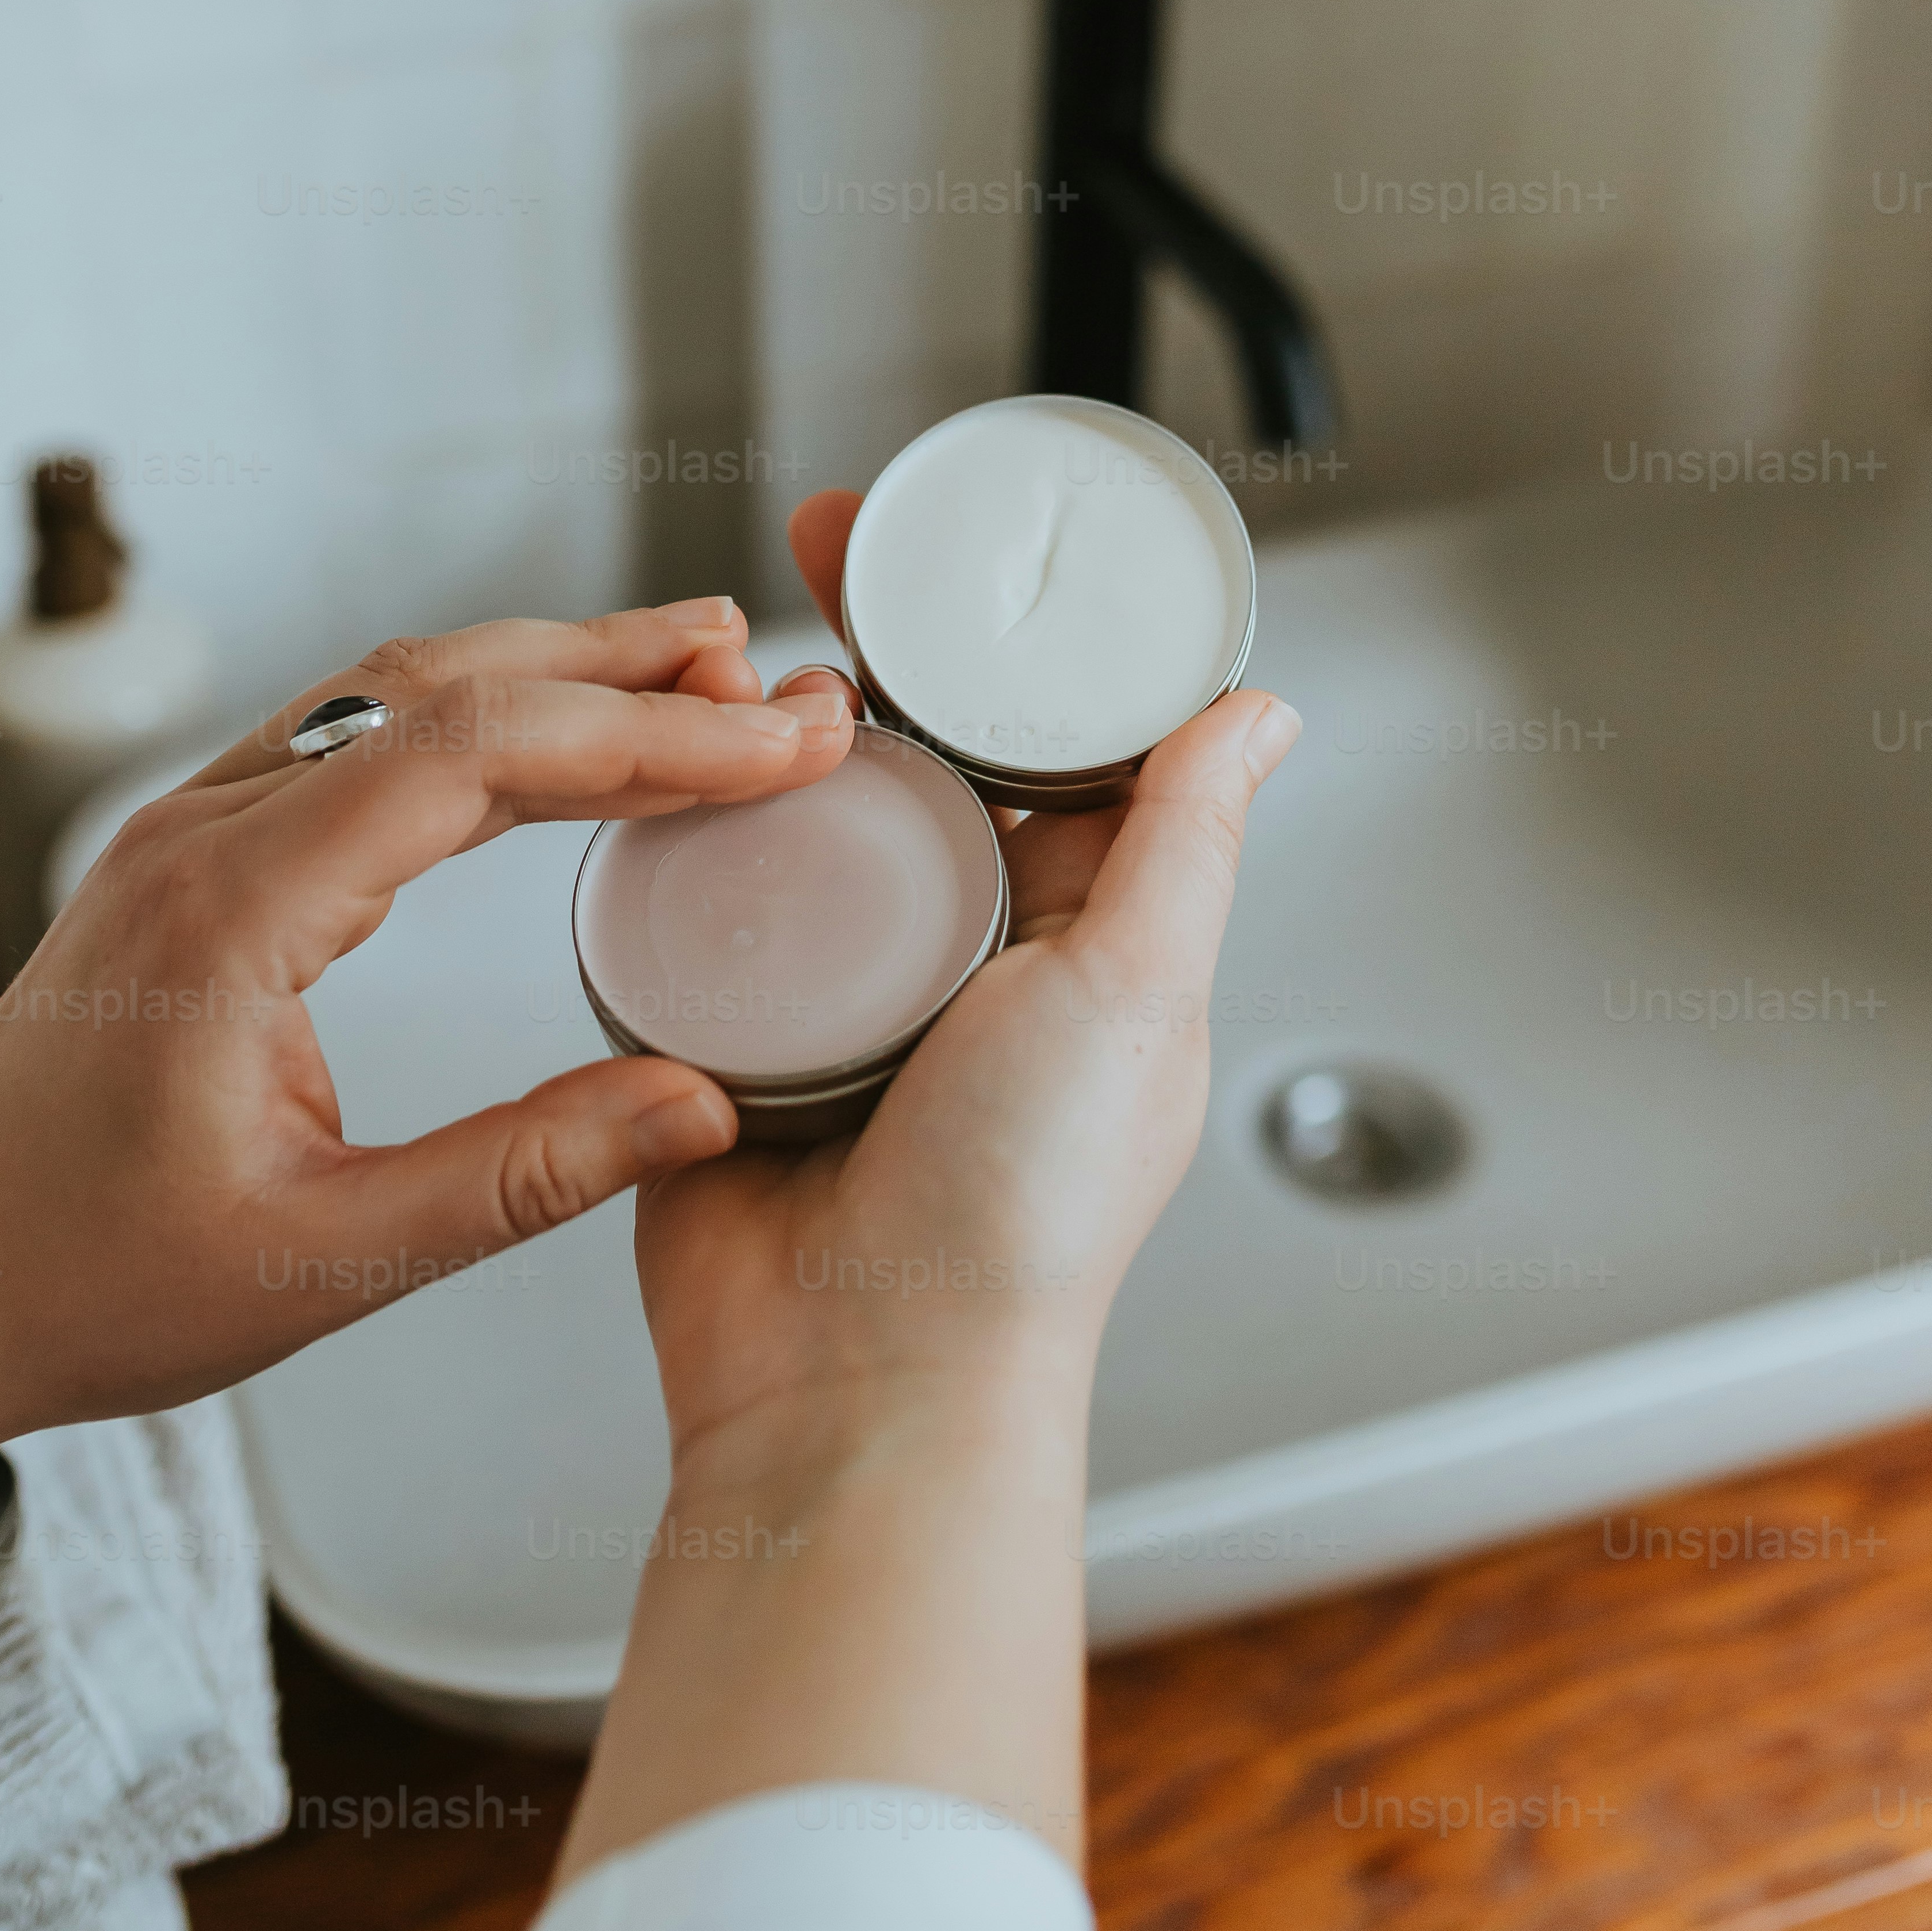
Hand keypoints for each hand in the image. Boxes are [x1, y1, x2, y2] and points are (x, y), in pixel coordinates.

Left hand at [0, 598, 852, 1657]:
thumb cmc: (86, 1285)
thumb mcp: (324, 1264)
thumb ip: (519, 1177)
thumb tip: (699, 1108)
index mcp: (236, 909)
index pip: (479, 757)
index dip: (648, 734)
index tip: (777, 739)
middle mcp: (209, 832)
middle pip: (447, 685)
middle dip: (626, 669)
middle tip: (773, 676)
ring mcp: (194, 827)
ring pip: (399, 690)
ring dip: (556, 670)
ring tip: (700, 673)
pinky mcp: (198, 852)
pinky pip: (355, 735)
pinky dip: (481, 712)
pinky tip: (556, 729)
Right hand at [633, 494, 1300, 1461]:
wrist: (851, 1382)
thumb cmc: (1015, 1226)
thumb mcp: (1136, 992)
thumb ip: (1184, 840)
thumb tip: (1262, 715)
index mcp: (1082, 945)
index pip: (1058, 749)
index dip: (1016, 645)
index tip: (972, 558)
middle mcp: (966, 958)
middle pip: (921, 758)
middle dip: (874, 648)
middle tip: (822, 547)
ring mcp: (845, 992)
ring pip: (806, 819)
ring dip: (772, 736)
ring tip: (735, 661)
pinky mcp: (734, 1030)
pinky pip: (707, 907)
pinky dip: (691, 845)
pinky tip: (669, 770)